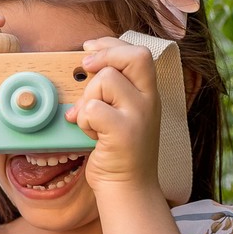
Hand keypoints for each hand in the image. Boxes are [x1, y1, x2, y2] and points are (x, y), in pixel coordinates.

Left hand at [65, 37, 161, 196]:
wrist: (128, 188)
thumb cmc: (119, 150)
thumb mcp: (122, 113)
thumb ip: (112, 89)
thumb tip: (86, 61)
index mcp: (149, 93)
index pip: (139, 52)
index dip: (111, 45)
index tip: (90, 50)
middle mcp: (150, 100)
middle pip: (132, 56)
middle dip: (102, 57)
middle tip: (86, 68)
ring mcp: (139, 115)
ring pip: (105, 80)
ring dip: (88, 98)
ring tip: (91, 121)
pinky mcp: (124, 132)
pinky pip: (92, 109)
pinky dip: (83, 120)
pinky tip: (90, 134)